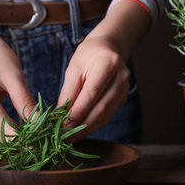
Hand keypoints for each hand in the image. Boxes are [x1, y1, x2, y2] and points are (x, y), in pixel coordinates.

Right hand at [0, 0, 34, 139]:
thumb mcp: (14, 74)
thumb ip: (24, 100)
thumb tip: (39, 123)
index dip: (19, 136)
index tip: (38, 145)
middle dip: (18, 140)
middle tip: (42, 145)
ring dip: (14, 137)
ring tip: (37, 140)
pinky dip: (9, 129)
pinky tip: (25, 132)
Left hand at [57, 0, 150, 139]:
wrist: (108, 48)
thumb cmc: (88, 55)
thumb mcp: (73, 68)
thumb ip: (68, 92)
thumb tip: (60, 115)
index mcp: (107, 64)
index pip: (92, 93)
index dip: (78, 111)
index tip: (63, 124)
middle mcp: (120, 78)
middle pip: (101, 108)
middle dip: (83, 125)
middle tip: (66, 136)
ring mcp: (124, 89)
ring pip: (106, 115)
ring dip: (88, 128)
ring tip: (71, 136)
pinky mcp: (123, 98)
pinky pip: (108, 115)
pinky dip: (94, 124)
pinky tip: (81, 130)